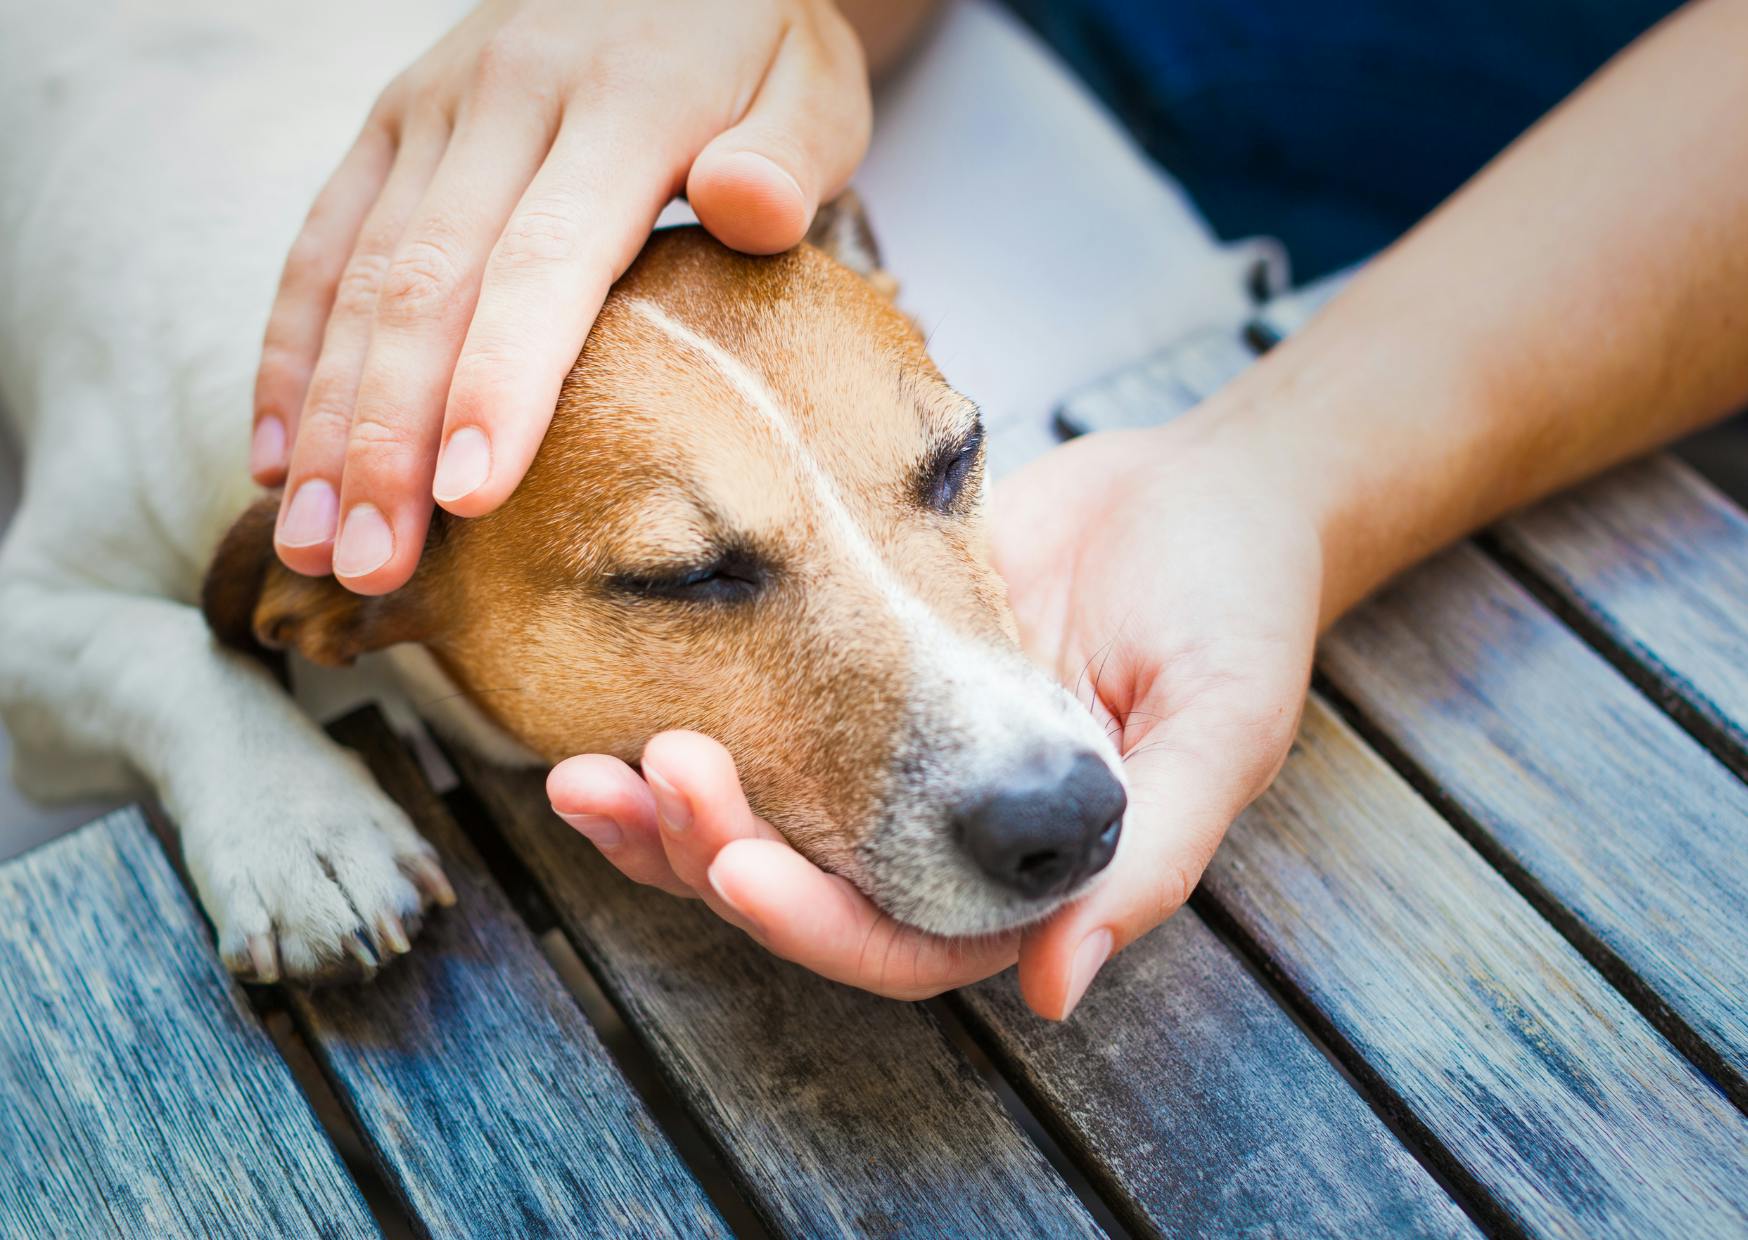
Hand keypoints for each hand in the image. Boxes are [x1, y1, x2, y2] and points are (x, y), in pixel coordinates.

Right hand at [253, 0, 869, 593]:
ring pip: (358, 276)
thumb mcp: (813, 83)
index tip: (470, 496)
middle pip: (427, 285)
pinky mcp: (390, 124)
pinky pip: (321, 242)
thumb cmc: (757, 50)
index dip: (500, 381)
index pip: (545, 259)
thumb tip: (748, 204)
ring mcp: (432, 109)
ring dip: (328, 418)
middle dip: (389, 438)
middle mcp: (506, 97)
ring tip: (313, 541)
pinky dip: (290, 351)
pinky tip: (280, 453)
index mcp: (622, 101)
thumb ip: (787, 150)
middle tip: (368, 563)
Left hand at [549, 410, 1323, 1017]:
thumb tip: (1055, 988)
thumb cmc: (1235, 605)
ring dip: (668, 814)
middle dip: (712, 855)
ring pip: (761, 824)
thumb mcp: (1223, 728)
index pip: (902, 942)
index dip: (816, 923)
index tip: (737, 866)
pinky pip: (758, 723)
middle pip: (804, 895)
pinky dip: (686, 728)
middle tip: (643, 783)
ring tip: (584, 775)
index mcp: (1028, 878)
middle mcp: (947, 840)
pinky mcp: (852, 677)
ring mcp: (894, 760)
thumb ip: (1150, 859)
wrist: (1201, 488)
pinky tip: (613, 720)